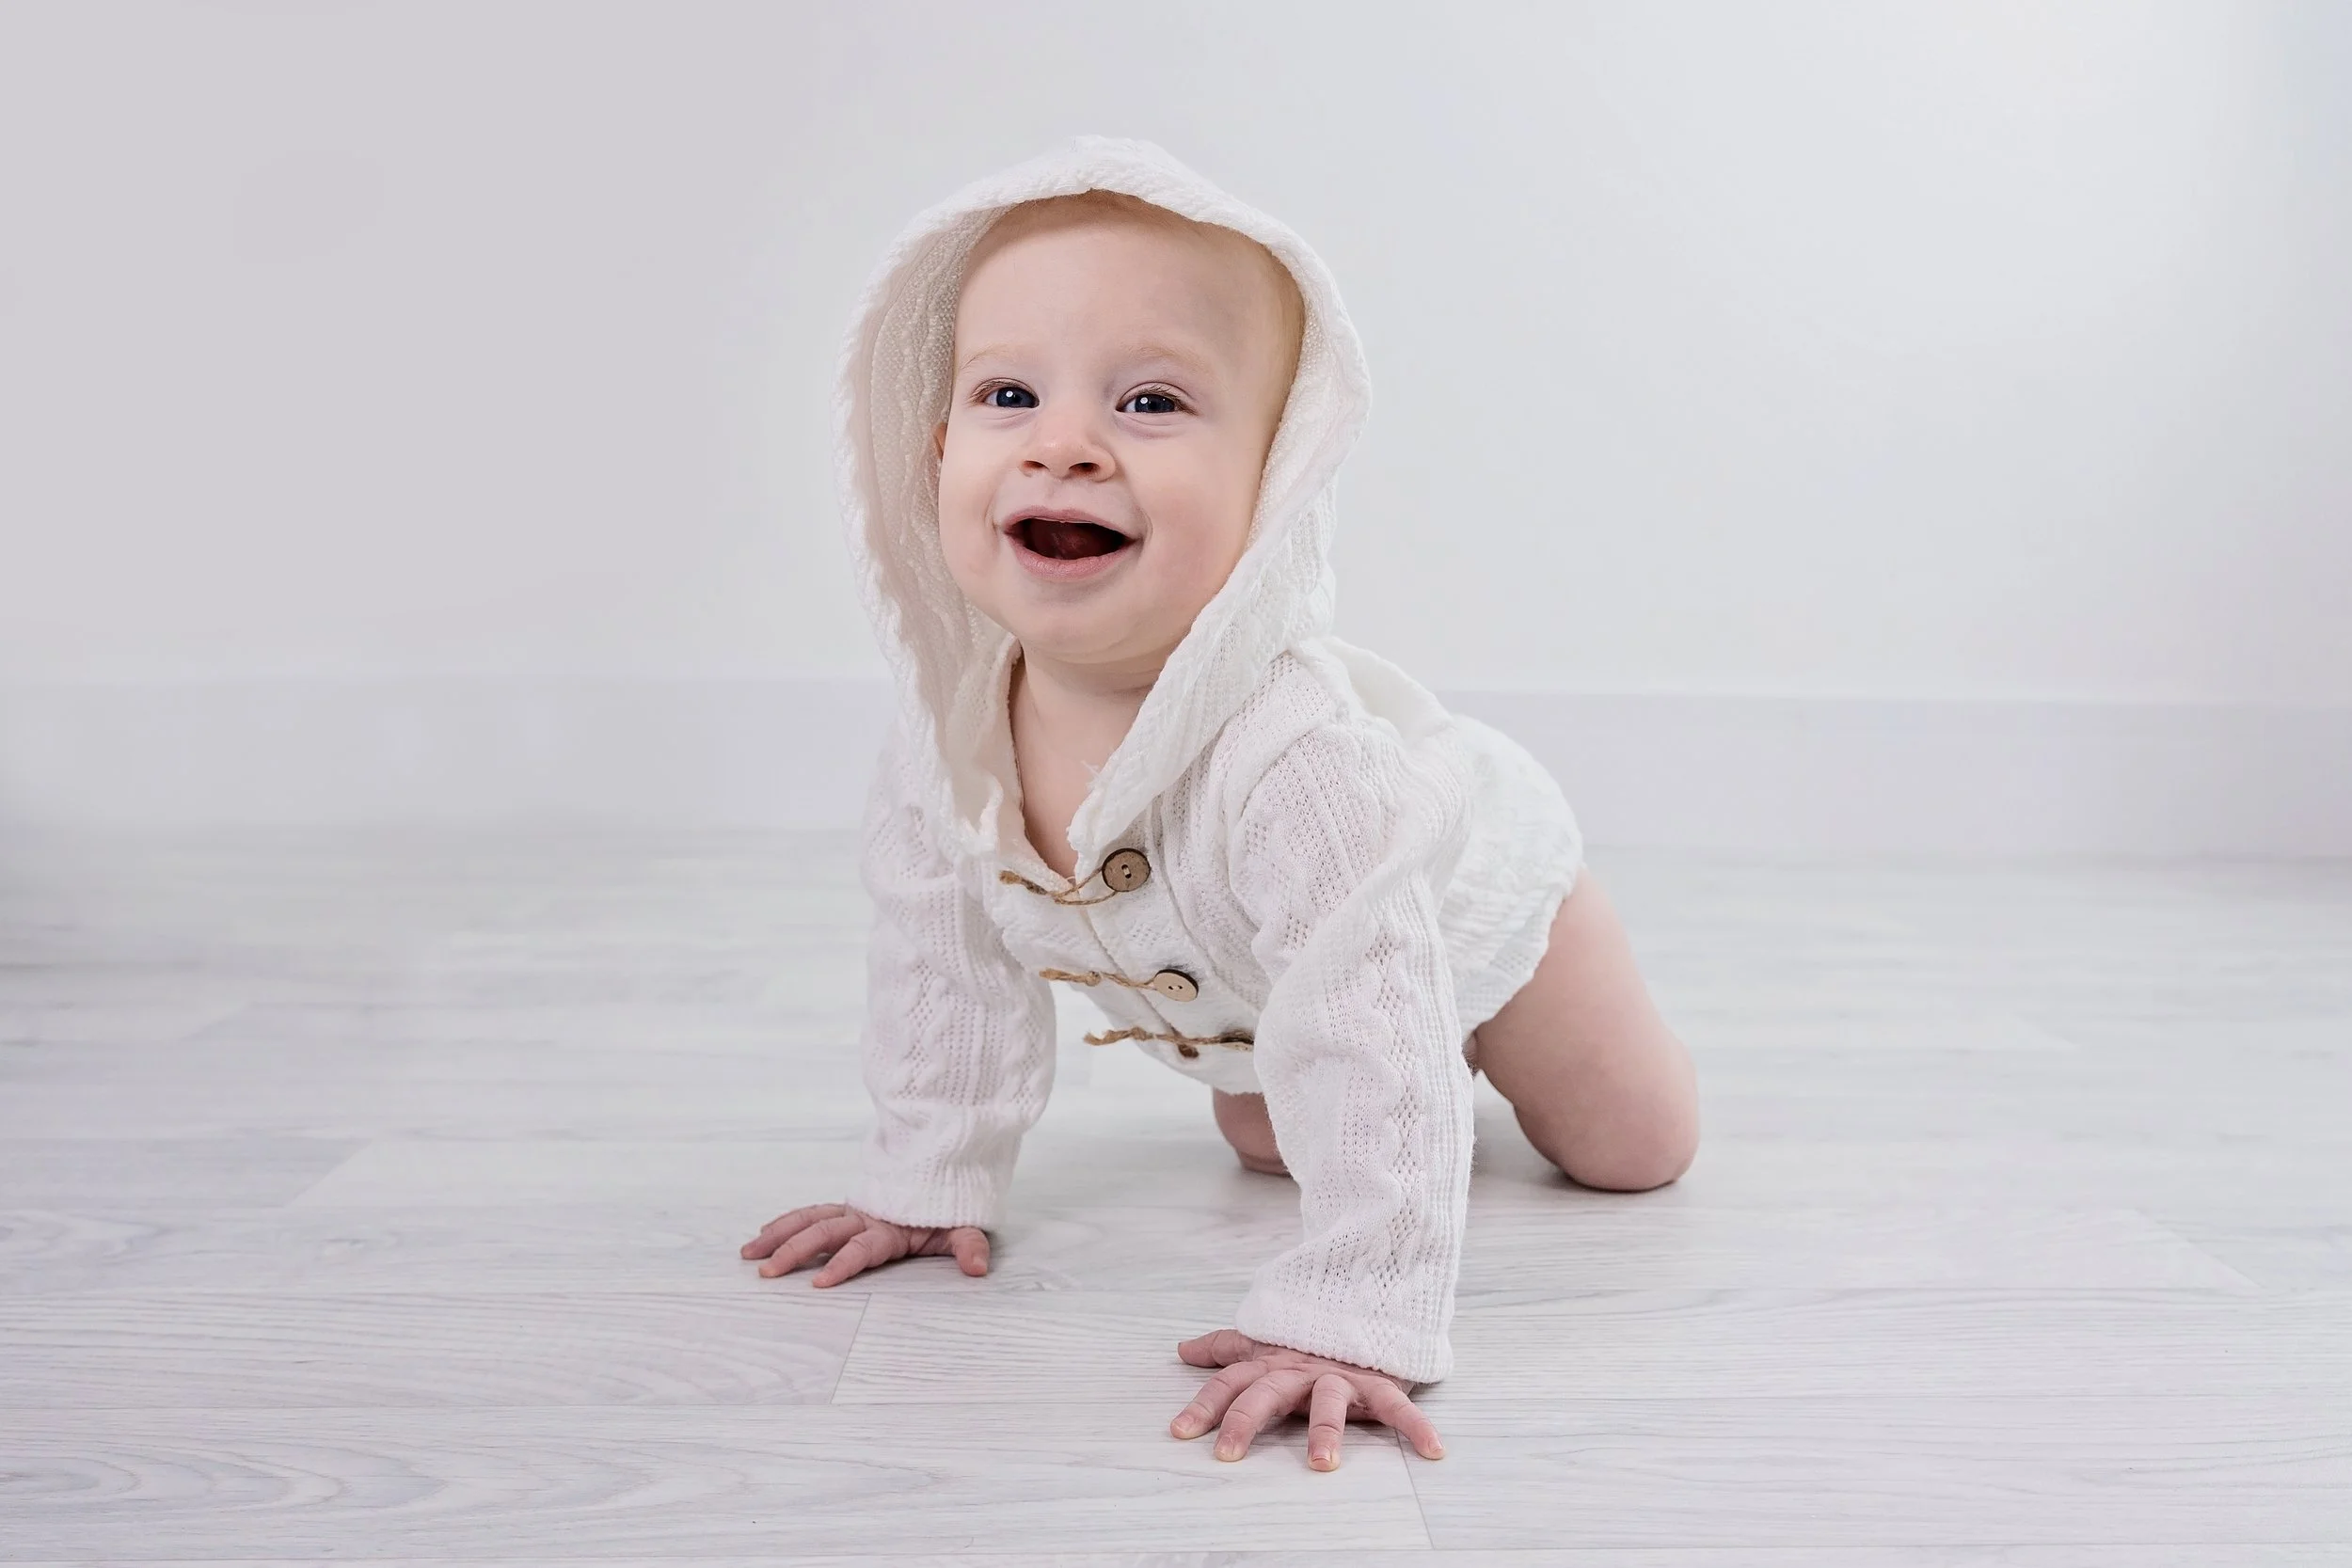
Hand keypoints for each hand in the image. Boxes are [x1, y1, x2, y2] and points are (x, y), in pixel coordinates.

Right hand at [739, 1202, 988, 1286]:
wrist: (944, 1173)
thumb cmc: (949, 1211)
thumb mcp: (965, 1227)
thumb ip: (969, 1246)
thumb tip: (978, 1269)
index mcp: (889, 1228)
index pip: (861, 1248)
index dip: (842, 1263)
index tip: (819, 1283)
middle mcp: (864, 1217)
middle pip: (823, 1232)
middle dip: (794, 1251)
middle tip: (767, 1272)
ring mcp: (851, 1212)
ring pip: (808, 1219)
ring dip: (779, 1235)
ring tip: (749, 1253)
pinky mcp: (845, 1210)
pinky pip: (809, 1213)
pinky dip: (785, 1223)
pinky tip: (763, 1235)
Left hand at [1169, 1328, 1444, 1470]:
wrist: (1365, 1306)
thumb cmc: (1308, 1338)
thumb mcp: (1264, 1343)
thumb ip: (1225, 1348)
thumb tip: (1181, 1350)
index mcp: (1271, 1365)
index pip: (1231, 1382)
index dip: (1205, 1404)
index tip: (1180, 1431)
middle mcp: (1300, 1370)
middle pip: (1267, 1393)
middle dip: (1245, 1421)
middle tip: (1227, 1453)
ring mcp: (1339, 1376)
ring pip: (1328, 1400)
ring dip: (1325, 1430)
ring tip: (1322, 1464)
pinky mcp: (1378, 1382)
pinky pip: (1397, 1405)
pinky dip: (1416, 1426)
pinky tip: (1432, 1449)